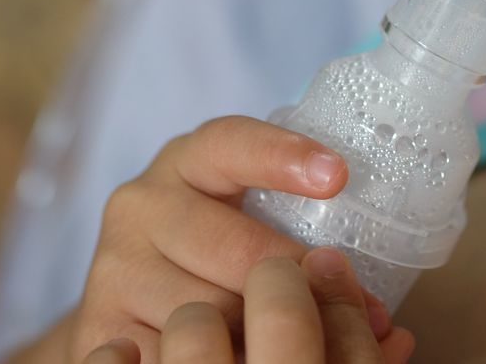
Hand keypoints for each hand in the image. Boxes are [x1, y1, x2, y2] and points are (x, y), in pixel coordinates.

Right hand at [69, 116, 397, 362]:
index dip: (282, 156)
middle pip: (228, 244)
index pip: (231, 143)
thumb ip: (309, 247)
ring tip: (298, 344)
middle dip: (291, 279)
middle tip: (340, 304)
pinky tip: (244, 360)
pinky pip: (167, 351)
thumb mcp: (254, 223)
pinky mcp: (99, 324)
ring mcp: (113, 266)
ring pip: (201, 307)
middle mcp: (141, 204)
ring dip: (256, 333)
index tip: (336, 175)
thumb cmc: (219, 256)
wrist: (131, 299)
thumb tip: (386, 325)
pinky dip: (217, 361)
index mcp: (188, 161)